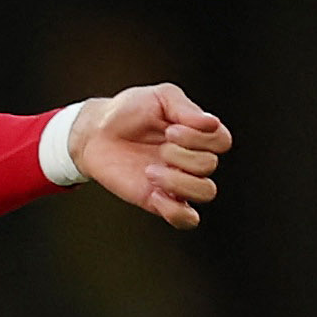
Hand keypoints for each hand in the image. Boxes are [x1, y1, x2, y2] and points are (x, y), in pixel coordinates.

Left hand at [68, 85, 231, 229]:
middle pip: (209, 165)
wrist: (95, 134)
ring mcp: (178, 182)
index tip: (171, 130)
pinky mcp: (161, 201)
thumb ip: (185, 108)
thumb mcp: (158, 97)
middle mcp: (192, 159)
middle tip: (158, 147)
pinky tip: (154, 193)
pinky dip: (176, 211)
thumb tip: (211, 122)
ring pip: (206, 192)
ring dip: (180, 181)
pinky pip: (187, 220)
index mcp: (197, 134)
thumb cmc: (128, 111)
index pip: (222, 141)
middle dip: (181, 155)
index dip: (200, 138)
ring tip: (150, 171)